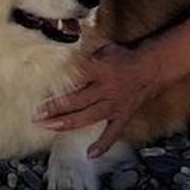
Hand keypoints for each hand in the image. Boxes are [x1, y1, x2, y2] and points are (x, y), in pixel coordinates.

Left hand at [35, 42, 161, 157]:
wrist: (151, 68)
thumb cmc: (124, 57)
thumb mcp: (104, 46)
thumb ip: (84, 44)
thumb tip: (64, 36)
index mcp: (101, 70)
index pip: (76, 78)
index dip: (59, 85)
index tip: (40, 90)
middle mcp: (107, 90)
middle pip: (78, 101)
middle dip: (56, 108)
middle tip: (37, 114)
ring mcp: (114, 105)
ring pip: (89, 117)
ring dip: (68, 123)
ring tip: (49, 127)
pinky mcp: (122, 116)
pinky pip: (112, 133)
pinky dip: (103, 145)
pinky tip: (90, 154)